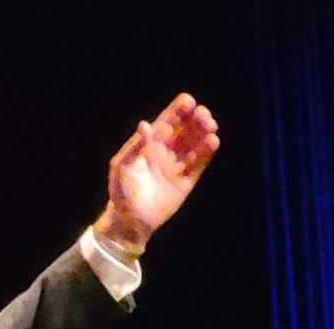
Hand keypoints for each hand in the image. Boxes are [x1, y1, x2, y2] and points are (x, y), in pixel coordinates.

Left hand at [95, 92, 219, 255]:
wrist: (129, 221)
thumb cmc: (121, 192)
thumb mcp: (121, 167)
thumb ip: (134, 147)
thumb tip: (145, 124)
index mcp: (149, 146)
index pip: (166, 123)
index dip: (178, 111)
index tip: (189, 101)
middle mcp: (165, 153)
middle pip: (184, 131)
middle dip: (195, 120)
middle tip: (204, 115)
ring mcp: (176, 167)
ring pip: (194, 145)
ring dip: (203, 134)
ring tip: (211, 126)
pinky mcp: (185, 182)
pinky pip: (199, 164)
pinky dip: (206, 152)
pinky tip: (213, 141)